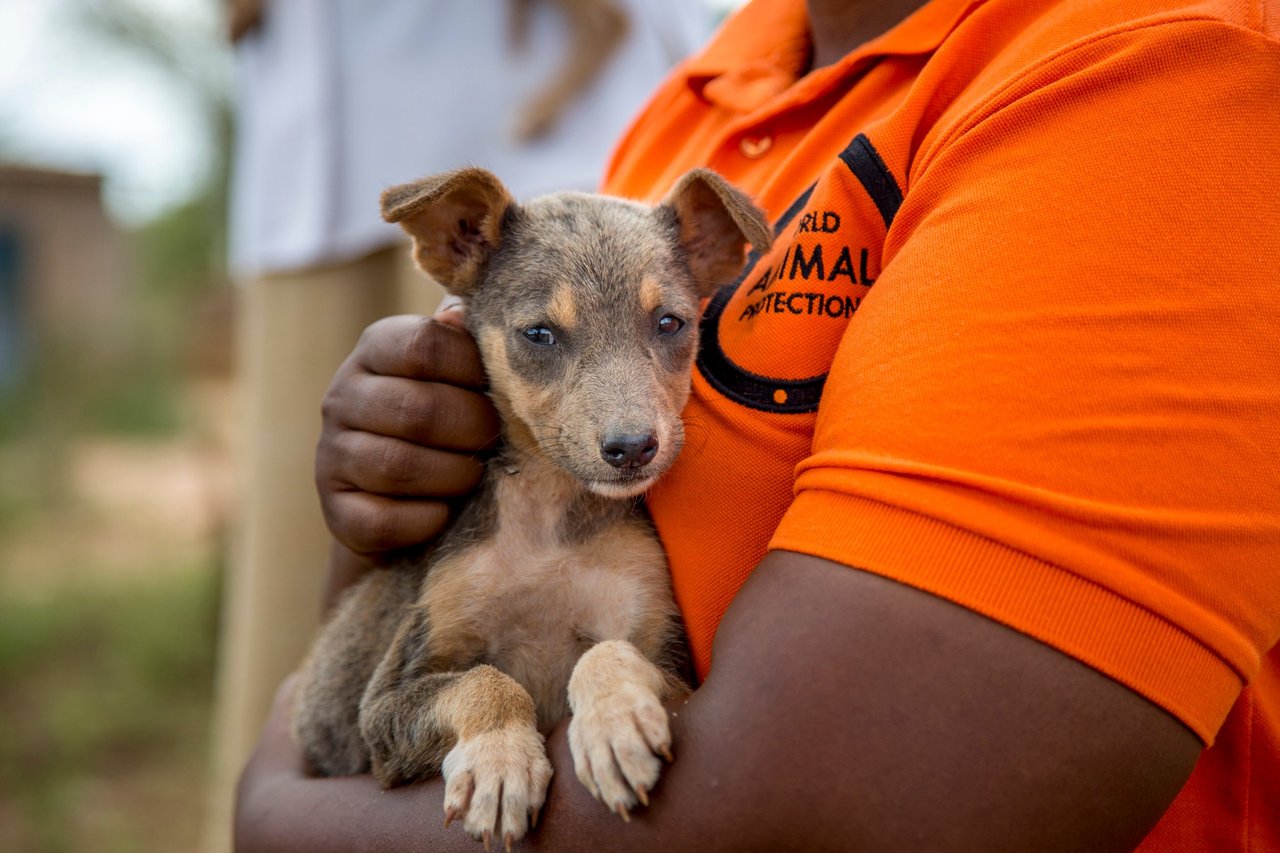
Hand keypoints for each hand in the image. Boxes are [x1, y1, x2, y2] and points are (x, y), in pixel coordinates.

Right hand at [315, 303, 500, 563]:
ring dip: (454, 477)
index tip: (497, 389)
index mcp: (377, 349)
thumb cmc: (453, 421)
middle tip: (494, 440)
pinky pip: (383, 520)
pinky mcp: (335, 511)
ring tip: (474, 476)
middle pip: (417, 409)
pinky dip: (426, 520)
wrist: (410, 499)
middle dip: (472, 429)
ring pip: (398, 467)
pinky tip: (444, 513)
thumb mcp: (461, 372)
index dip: (473, 369)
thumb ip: (467, 339)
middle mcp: (343, 396)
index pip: (424, 345)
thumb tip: (461, 312)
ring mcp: (332, 455)